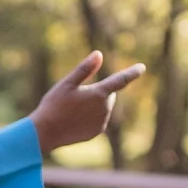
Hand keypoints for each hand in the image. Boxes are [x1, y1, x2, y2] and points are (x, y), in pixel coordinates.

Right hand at [30, 51, 148, 152]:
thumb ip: (84, 69)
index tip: (141, 67)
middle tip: (74, 97)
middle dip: (97, 93)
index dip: (131, 73)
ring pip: (103, 108)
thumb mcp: (66, 84)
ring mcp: (102, 121)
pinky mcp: (97, 132)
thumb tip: (99, 54)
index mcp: (99, 93)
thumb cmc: (54, 105)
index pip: (120, 80)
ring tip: (71, 110)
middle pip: (108, 95)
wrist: (45, 133)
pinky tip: (73, 120)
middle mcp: (105, 108)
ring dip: (93, 106)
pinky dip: (89, 118)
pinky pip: (98, 120)